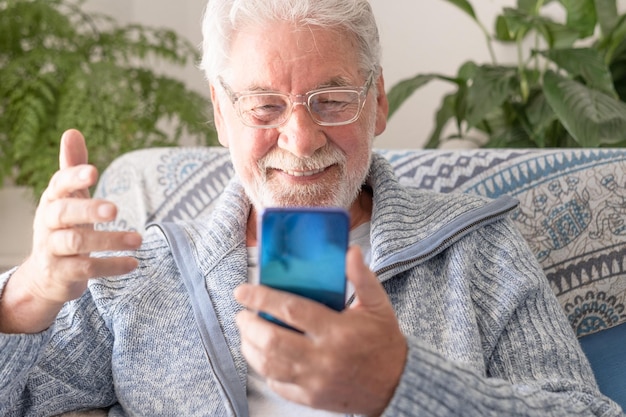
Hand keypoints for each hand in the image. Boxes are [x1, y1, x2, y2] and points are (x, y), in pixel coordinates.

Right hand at [0, 129, 141, 333]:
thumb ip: (73, 167)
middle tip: (116, 210)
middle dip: (89, 210)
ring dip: (109, 240)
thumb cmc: (64, 228)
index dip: (74, 177)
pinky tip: (133, 263)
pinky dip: (111, 265)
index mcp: (52, 201)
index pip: (58, 185)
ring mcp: (52, 250)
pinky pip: (86, 269)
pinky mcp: (61, 274)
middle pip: (63, 214)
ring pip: (76, 242)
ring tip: (138, 239)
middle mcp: (47, 224)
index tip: (94, 172)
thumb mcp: (69, 198)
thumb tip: (72, 132)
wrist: (46, 277)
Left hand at [235, 246, 406, 415]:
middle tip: (242, 314)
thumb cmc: (385, 342)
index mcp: (337, 330)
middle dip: (249, 325)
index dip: (262, 298)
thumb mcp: (378, 305)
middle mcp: (322, 357)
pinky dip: (264, 369)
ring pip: (269, 365)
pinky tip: (263, 356)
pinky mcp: (310, 398)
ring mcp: (314, 381)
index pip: (291, 310)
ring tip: (247, 332)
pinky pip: (278, 384)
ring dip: (250, 347)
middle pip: (272, 340)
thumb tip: (350, 251)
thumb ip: (362, 277)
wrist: (397, 385)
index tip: (243, 291)